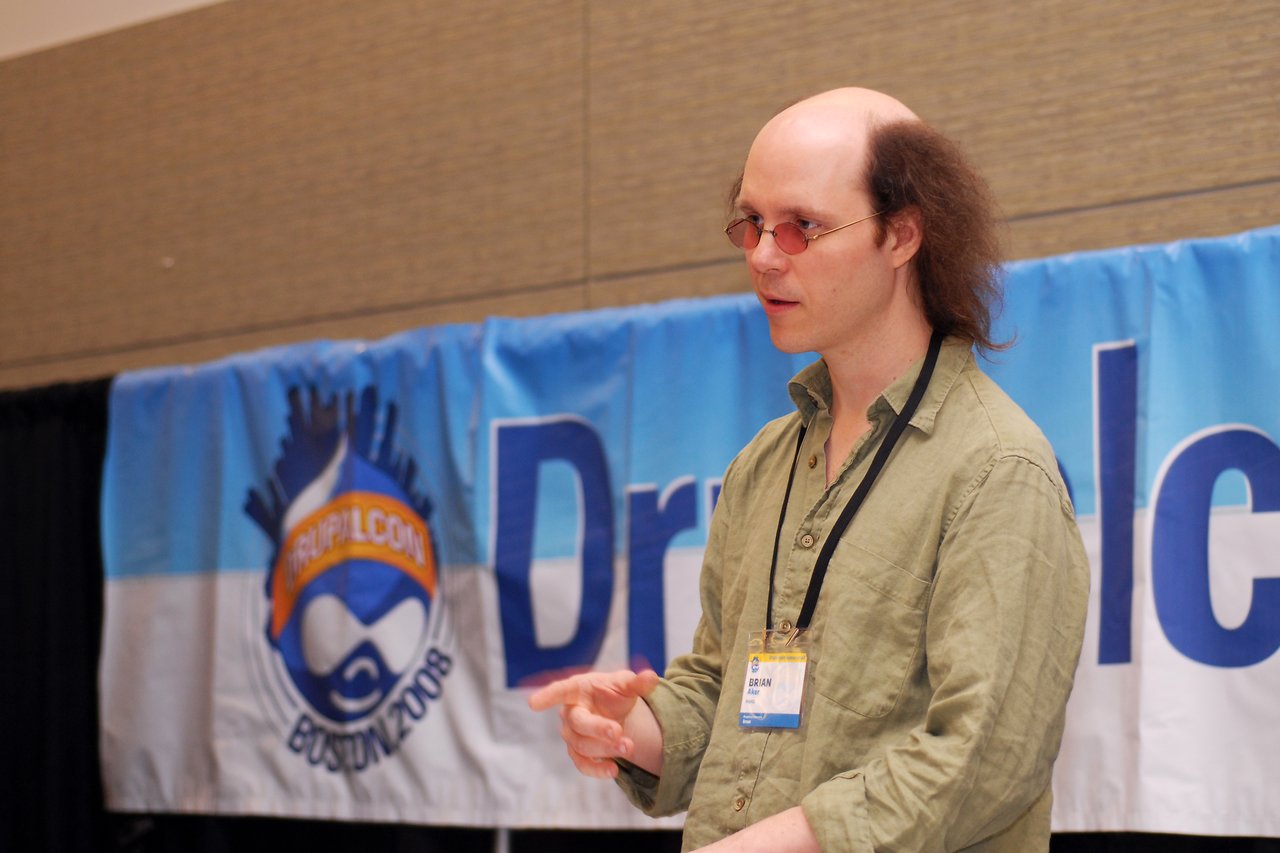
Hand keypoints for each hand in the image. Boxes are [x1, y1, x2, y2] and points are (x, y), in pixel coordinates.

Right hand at [528, 669, 661, 778]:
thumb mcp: (627, 685)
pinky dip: (597, 769)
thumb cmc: (614, 692)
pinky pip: (582, 765)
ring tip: (629, 747)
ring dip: (605, 749)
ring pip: (581, 745)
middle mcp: (570, 712)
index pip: (561, 690)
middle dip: (597, 728)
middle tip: (618, 732)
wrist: (617, 713)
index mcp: (578, 688)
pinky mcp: (578, 753)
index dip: (548, 696)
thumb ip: (637, 683)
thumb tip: (652, 677)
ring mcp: (572, 734)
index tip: (533, 703)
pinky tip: (614, 770)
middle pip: (577, 722)